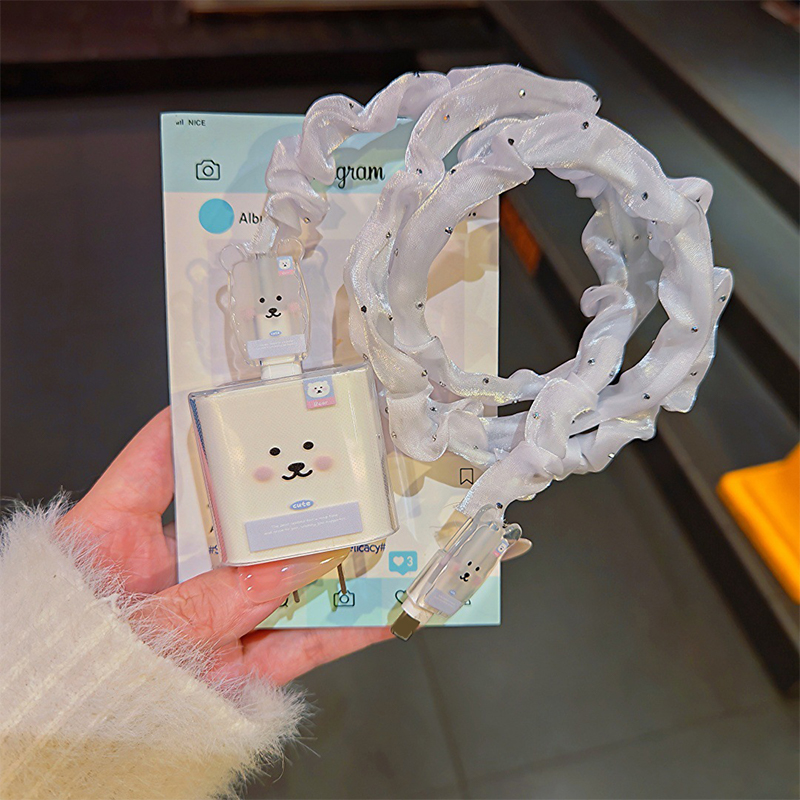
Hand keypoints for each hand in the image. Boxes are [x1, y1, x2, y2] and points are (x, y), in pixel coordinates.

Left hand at [62, 408, 391, 684]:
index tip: (240, 397)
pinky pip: (294, 646)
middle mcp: (164, 579)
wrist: (69, 772)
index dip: (193, 424)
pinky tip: (377, 612)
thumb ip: (220, 598)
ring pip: (277, 583)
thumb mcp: (140, 631)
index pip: (154, 466)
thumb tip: (297, 561)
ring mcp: (204, 623)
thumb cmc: (70, 684)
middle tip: (332, 474)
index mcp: (111, 546)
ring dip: (328, 564)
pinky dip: (339, 631)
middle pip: (234, 524)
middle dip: (286, 503)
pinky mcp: (234, 671)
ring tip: (374, 534)